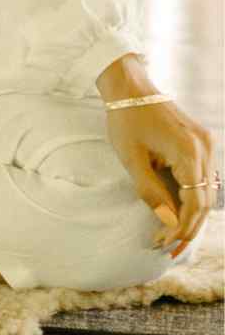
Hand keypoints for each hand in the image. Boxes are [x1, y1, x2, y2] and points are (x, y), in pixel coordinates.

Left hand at [103, 97, 216, 258]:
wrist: (129, 87)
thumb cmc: (126, 120)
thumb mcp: (132, 159)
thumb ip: (151, 192)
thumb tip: (169, 224)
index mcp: (189, 151)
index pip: (195, 203)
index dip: (182, 228)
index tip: (164, 243)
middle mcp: (205, 147)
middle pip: (206, 200)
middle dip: (189, 227)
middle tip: (169, 247)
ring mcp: (206, 143)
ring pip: (207, 191)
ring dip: (192, 215)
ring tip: (172, 235)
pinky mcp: (200, 142)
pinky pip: (203, 177)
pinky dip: (193, 197)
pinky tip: (178, 212)